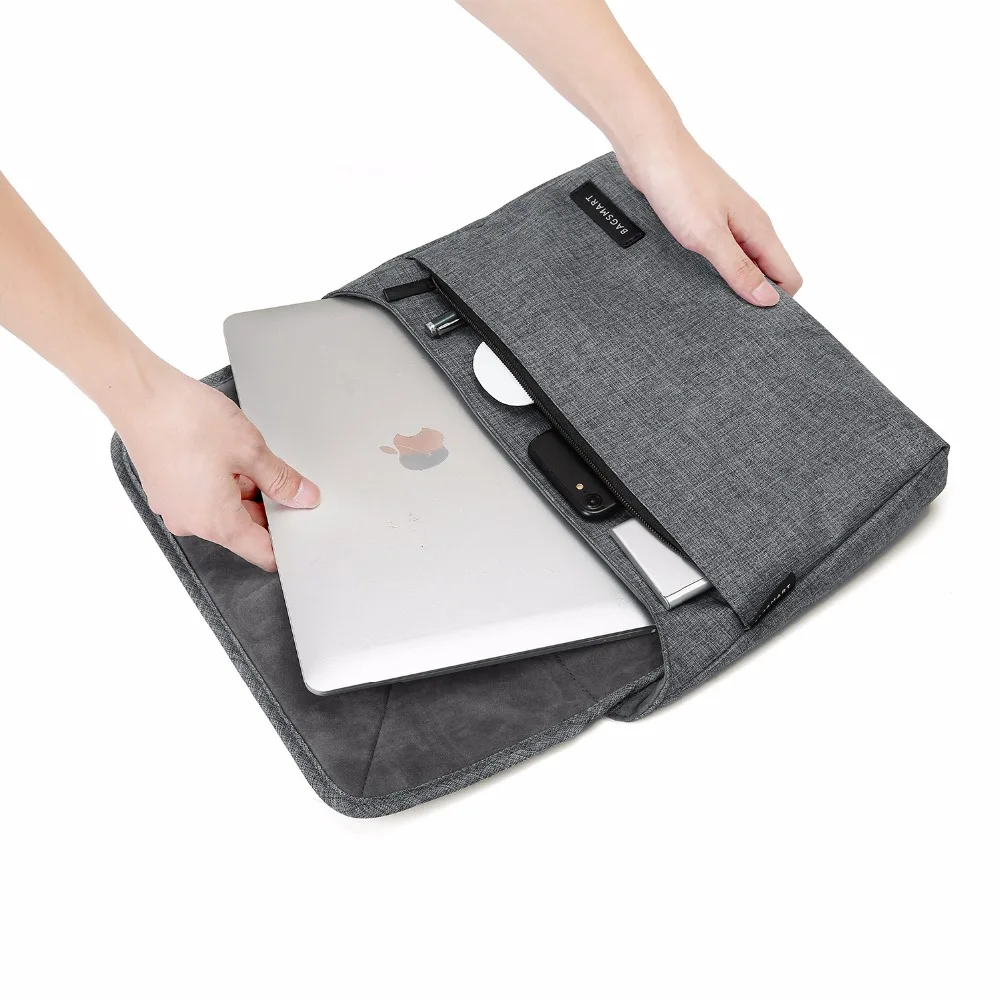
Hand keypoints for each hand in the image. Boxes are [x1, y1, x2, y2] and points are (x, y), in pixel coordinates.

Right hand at [114, 360, 318, 570]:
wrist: (138, 394)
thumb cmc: (185, 420)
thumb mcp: (250, 450)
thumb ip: (281, 480)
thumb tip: (303, 497)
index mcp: (215, 523)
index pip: (261, 553)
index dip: (287, 543)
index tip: (301, 526)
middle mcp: (191, 523)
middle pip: (243, 530)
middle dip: (265, 507)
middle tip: (277, 473)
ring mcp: (174, 507)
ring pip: (223, 511)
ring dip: (242, 490)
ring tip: (244, 455)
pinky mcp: (165, 490)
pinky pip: (202, 497)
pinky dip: (220, 482)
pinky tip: (224, 453)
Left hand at [617, 127, 801, 305]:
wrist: (651, 150)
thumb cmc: (680, 185)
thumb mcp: (709, 236)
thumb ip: (739, 269)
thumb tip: (769, 299)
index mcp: (759, 229)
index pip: (789, 276)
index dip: (778, 302)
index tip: (757, 323)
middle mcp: (750, 226)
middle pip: (768, 273)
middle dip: (755, 296)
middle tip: (729, 318)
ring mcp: (729, 223)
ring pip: (745, 263)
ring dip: (733, 283)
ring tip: (710, 301)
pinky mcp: (707, 220)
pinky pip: (722, 252)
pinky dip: (716, 268)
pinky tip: (696, 278)